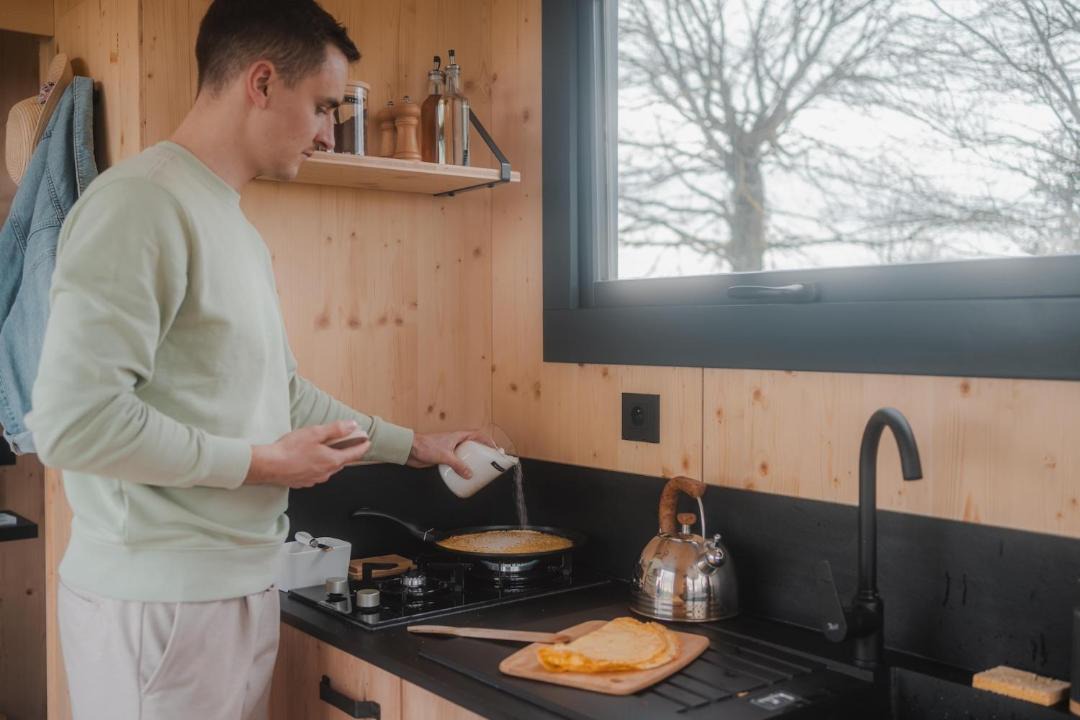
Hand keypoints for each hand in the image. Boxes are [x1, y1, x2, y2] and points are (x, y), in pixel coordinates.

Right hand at [245, 420, 371, 487]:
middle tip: (348, 441)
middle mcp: (326, 473)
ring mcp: (315, 479)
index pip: (354, 454)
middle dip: (346, 451)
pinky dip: (319, 464)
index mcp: (332, 461)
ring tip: (328, 448)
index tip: (367, 442)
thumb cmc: (290, 450)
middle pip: (342, 461)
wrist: (269, 465)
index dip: (362, 447)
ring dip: (332, 458)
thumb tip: (352, 426)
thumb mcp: (315, 433)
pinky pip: (317, 472)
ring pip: (329, 467)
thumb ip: (336, 429)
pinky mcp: (304, 481)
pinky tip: (311, 458)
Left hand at [406, 429, 493, 478]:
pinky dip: (462, 468)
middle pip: (473, 446)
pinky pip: (457, 463)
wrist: (410, 450)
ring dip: (472, 461)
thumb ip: (458, 465)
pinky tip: (463, 475)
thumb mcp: (445, 456)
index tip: (494, 449)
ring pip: (465, 455)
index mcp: (458, 436)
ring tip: (479, 470)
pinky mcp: (444, 458)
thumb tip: (469, 474)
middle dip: (482, 453)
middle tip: (489, 461)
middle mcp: (455, 442)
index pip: (477, 435)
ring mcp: (450, 450)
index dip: (487, 441)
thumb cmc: (425, 445)